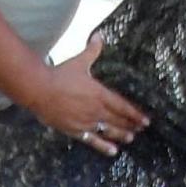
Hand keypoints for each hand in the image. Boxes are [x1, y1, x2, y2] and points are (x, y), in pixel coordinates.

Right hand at [23, 37, 148, 156]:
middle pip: (118, 120)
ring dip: (121, 135)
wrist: (40, 90)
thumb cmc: (59, 75)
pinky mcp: (75, 130)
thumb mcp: (79, 62)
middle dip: (131, 124)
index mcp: (99, 94)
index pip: (122, 106)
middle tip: (141, 129)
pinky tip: (112, 151)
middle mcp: (96, 110)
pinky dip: (103, 146)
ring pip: (108, 131)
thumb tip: (99, 35)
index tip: (146, 119)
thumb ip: (92, 51)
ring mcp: (86, 122)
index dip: (135, 113)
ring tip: (130, 138)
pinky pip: (92, 140)